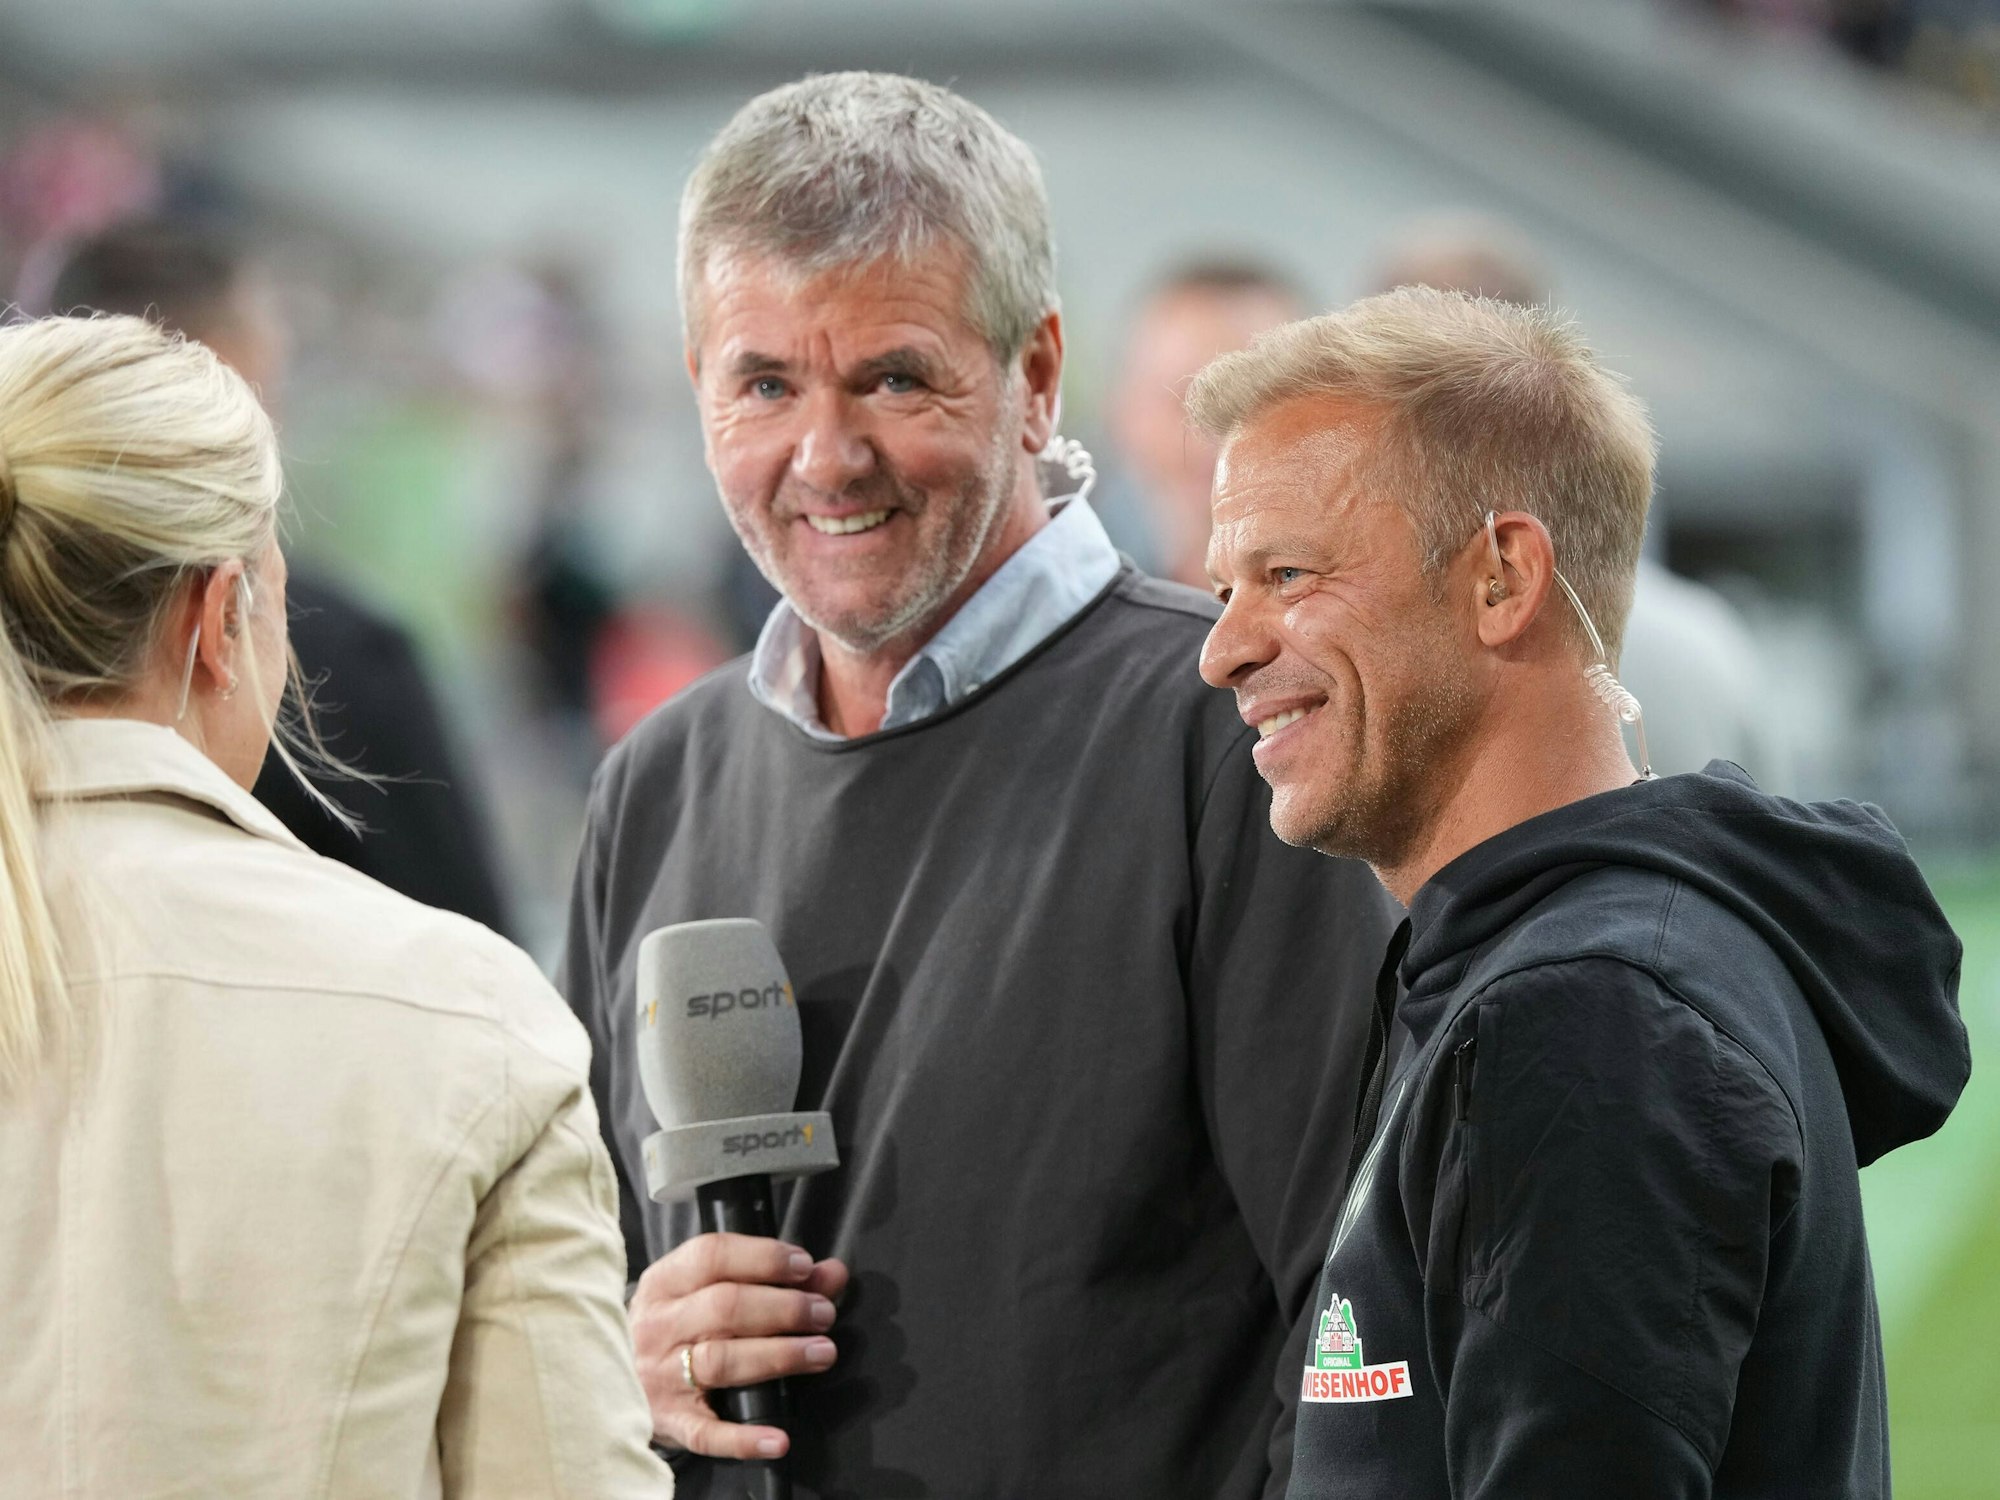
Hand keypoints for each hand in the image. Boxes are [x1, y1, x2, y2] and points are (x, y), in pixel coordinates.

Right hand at [629, 1232, 848, 1459]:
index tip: (804, 1267)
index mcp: (664, 1282)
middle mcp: (658, 1326)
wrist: (616, 1379)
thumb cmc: (677, 1325)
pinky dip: (743, 1438)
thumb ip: (772, 1277)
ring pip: (722, 1361)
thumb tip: (832, 1272)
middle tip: (823, 1313)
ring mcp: (661, 1376)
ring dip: (779, 1355)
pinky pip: (707, 1432)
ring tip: (822, 1352)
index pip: (712, 1256)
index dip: (763, 1258)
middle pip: (724, 1307)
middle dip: (784, 1307)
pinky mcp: (671, 1422)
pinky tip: (778, 1439)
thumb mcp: (706, 1289)